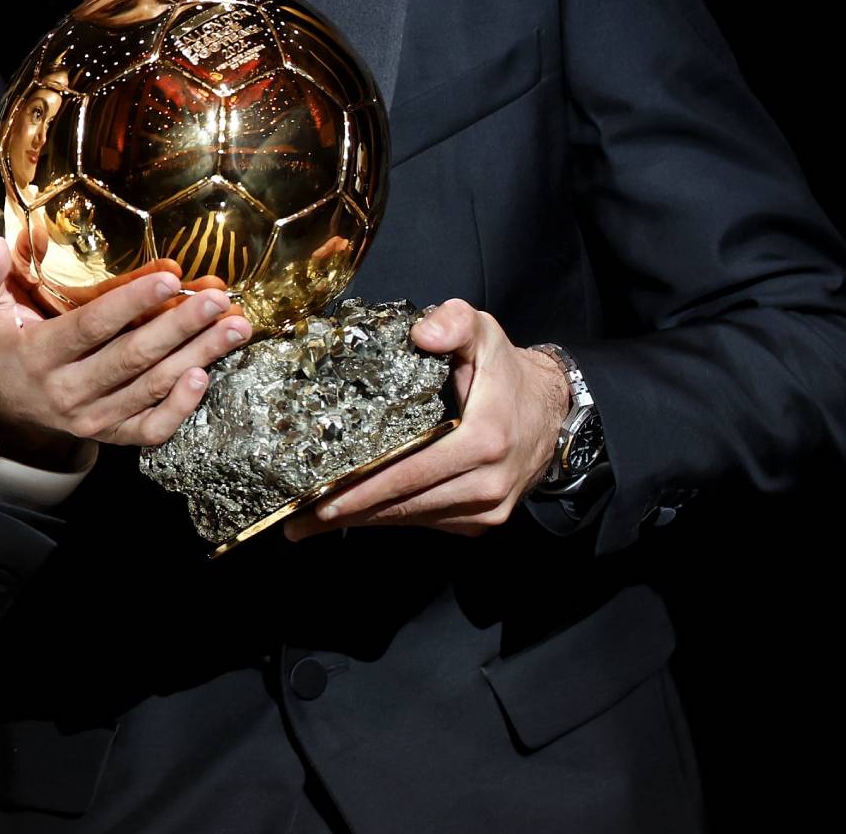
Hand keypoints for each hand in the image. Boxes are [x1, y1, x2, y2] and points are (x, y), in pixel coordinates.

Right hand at [0, 236, 252, 465]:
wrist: (10, 399)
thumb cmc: (5, 339)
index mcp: (37, 356)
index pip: (90, 328)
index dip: (130, 303)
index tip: (168, 276)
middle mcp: (66, 392)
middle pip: (131, 358)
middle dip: (180, 326)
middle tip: (216, 298)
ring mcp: (93, 418)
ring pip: (151, 387)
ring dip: (198, 355)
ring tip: (234, 325)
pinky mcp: (114, 434)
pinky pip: (151, 429)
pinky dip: (181, 407)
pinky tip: (205, 375)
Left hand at [284, 299, 568, 539]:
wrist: (550, 411)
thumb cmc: (503, 370)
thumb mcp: (484, 332)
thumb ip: (454, 322)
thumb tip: (423, 334)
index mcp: (485, 439)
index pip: (412, 471)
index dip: (364, 489)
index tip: (320, 498)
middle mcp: (487, 483)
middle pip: (405, 504)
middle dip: (349, 513)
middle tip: (295, 520)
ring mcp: (486, 508)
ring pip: (413, 518)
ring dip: (362, 522)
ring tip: (309, 523)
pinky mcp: (482, 521)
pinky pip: (427, 521)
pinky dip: (390, 518)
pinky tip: (354, 514)